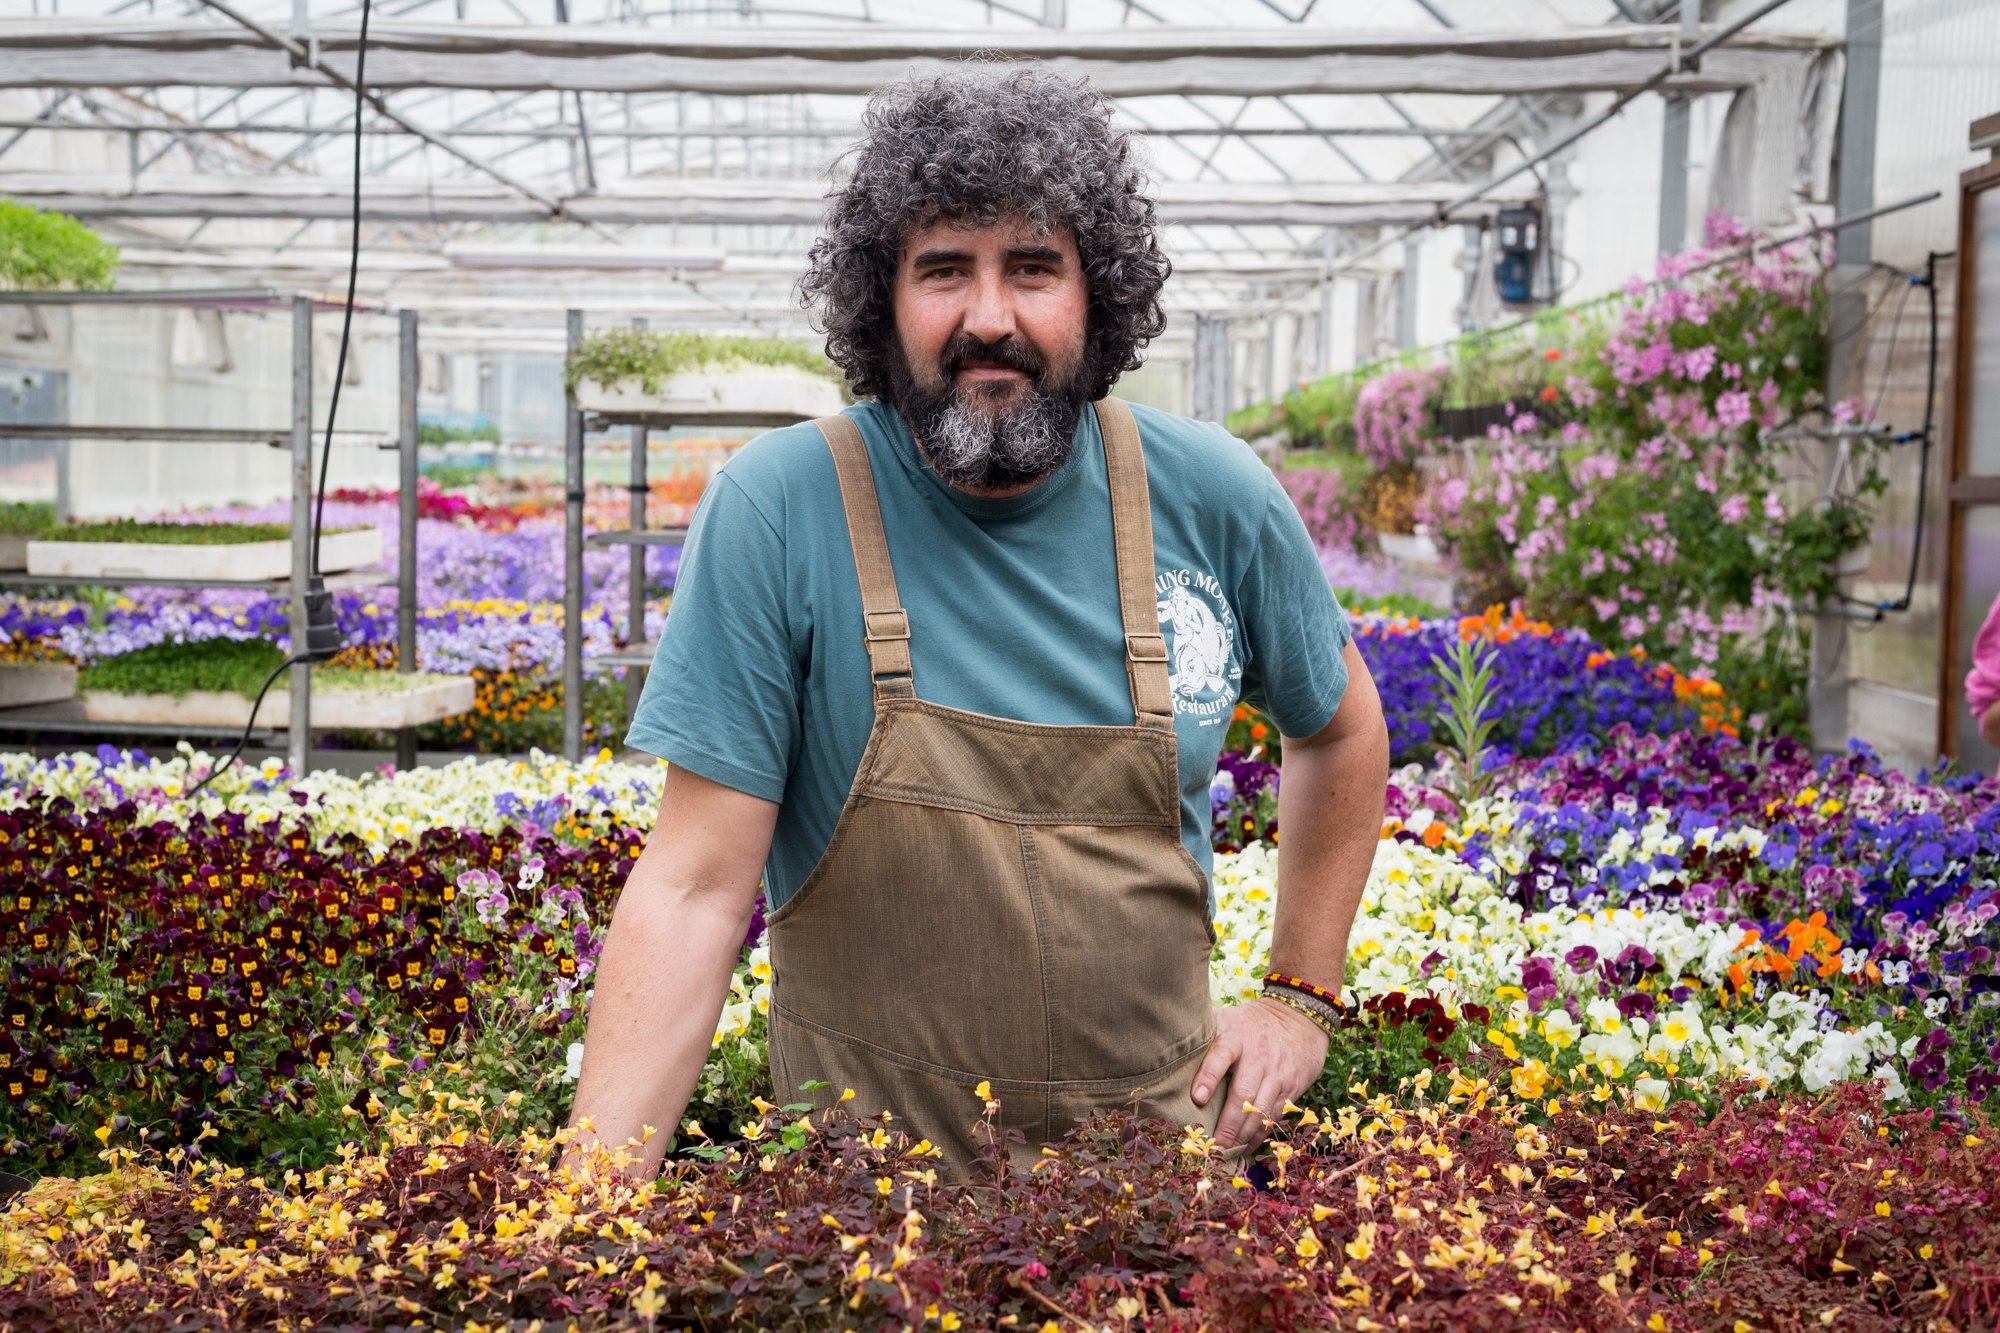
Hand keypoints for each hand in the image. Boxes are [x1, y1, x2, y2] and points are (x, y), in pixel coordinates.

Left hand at [1190, 998, 1331, 1149]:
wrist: (1298, 1019)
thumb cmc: (1250, 1023)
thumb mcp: (1227, 1018)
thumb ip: (1202, 1031)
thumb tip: (1165, 1039)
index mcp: (1236, 1037)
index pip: (1220, 1055)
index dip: (1208, 1077)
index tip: (1197, 1098)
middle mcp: (1258, 1056)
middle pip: (1242, 1094)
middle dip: (1227, 1123)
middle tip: (1212, 1146)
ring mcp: (1277, 1073)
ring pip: (1259, 1111)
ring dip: (1242, 1135)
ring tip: (1226, 1154)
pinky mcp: (1290, 1087)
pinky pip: (1273, 1116)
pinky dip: (1259, 1135)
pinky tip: (1245, 1147)